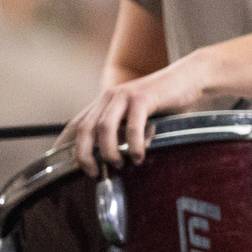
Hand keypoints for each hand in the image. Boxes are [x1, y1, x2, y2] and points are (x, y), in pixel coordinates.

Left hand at [66, 54, 213, 174]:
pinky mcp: (143, 98)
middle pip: (85, 128)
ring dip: (108, 151)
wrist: (187, 78)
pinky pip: (133, 125)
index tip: (65, 167)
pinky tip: (138, 156)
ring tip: (118, 166)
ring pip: (104, 127)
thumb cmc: (166, 103)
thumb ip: (125, 132)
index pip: (76, 124)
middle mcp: (109, 97)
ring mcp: (125, 96)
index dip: (66, 145)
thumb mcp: (140, 117)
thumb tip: (116, 160)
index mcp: (104, 103)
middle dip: (84, 154)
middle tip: (94, 173)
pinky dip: (133, 143)